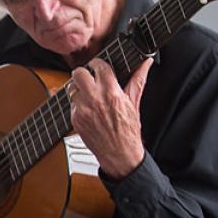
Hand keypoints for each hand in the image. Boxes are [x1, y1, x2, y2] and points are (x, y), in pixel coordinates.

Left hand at [68, 56, 152, 178]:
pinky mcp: (75, 119)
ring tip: (89, 96)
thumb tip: (146, 63)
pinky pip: (71, 104)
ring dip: (79, 90)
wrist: (120, 154)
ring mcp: (83, 110)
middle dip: (84, 74)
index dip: (98, 64)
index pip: (98, 66)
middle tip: (89, 78)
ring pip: (72, 88)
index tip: (98, 66)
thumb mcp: (135, 103)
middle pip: (78, 73)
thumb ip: (138, 79)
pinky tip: (88, 110)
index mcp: (111, 93)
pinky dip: (77, 104)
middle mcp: (95, 100)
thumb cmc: (128, 131)